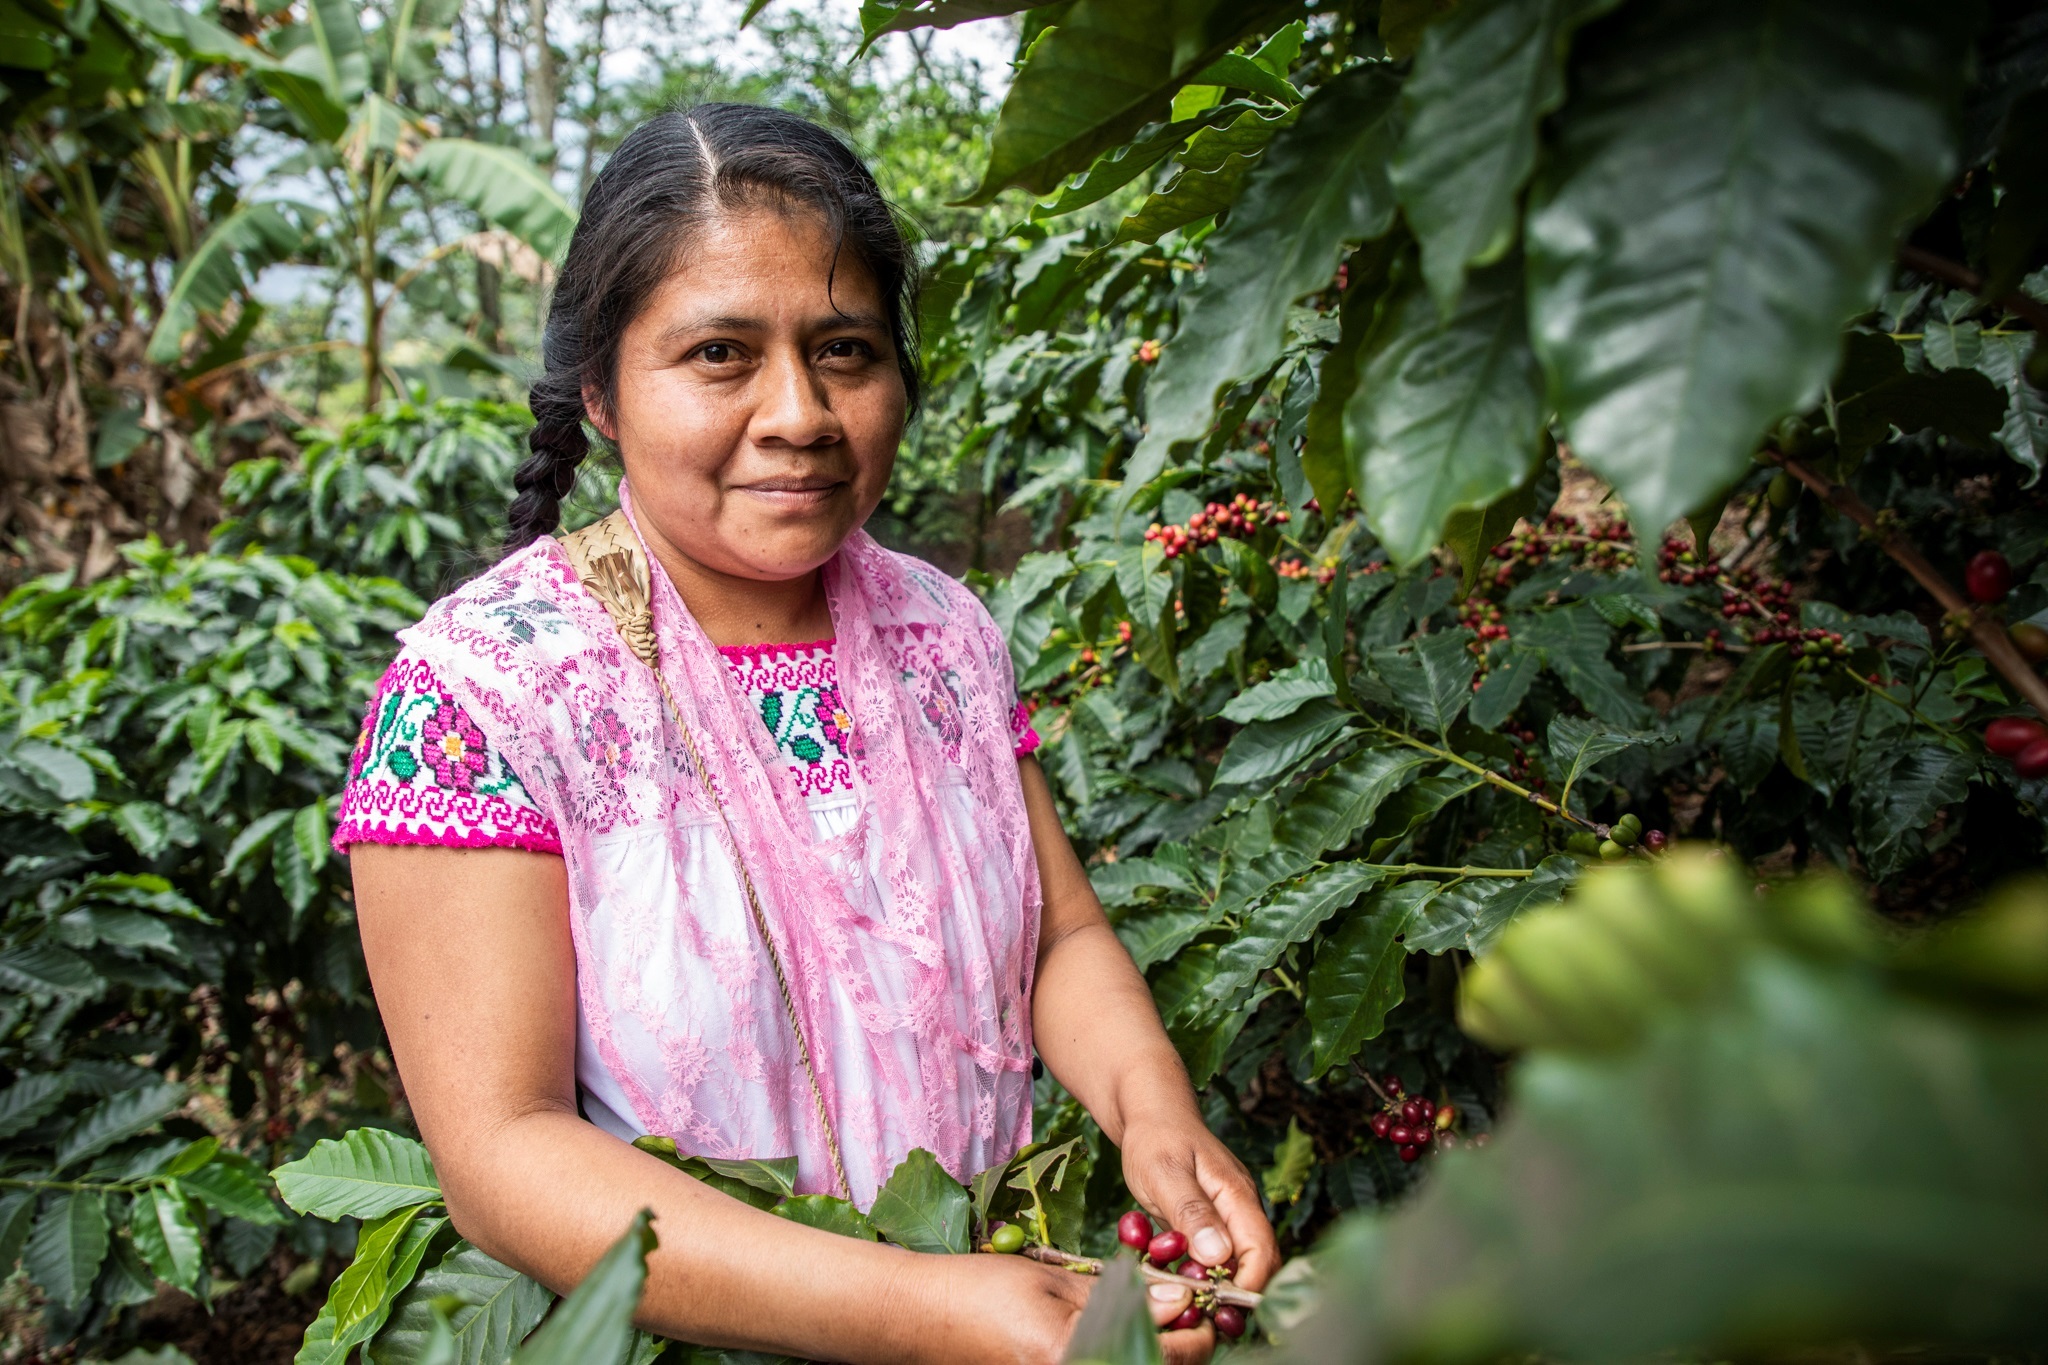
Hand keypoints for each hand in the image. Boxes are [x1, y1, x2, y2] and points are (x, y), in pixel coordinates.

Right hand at [915, 1249, 1216, 1364]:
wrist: (918, 1317)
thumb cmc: (979, 1291)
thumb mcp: (1053, 1284)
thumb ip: (1118, 1296)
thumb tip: (1178, 1300)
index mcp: (1078, 1359)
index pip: (1169, 1357)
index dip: (1198, 1330)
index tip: (1204, 1302)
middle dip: (1182, 1345)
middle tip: (1186, 1309)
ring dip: (1154, 1351)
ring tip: (1156, 1315)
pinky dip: (1122, 1352)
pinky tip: (1122, 1330)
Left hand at [1119, 1109, 1281, 1292]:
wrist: (1148, 1113)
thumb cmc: (1154, 1137)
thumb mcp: (1165, 1172)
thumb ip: (1191, 1211)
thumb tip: (1218, 1255)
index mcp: (1237, 1196)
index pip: (1261, 1251)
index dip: (1246, 1284)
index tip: (1217, 1308)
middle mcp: (1240, 1209)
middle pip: (1255, 1263)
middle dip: (1234, 1294)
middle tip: (1201, 1317)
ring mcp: (1226, 1216)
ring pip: (1235, 1264)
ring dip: (1217, 1289)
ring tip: (1189, 1308)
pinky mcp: (1209, 1223)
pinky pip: (1215, 1257)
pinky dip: (1201, 1275)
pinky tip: (1178, 1285)